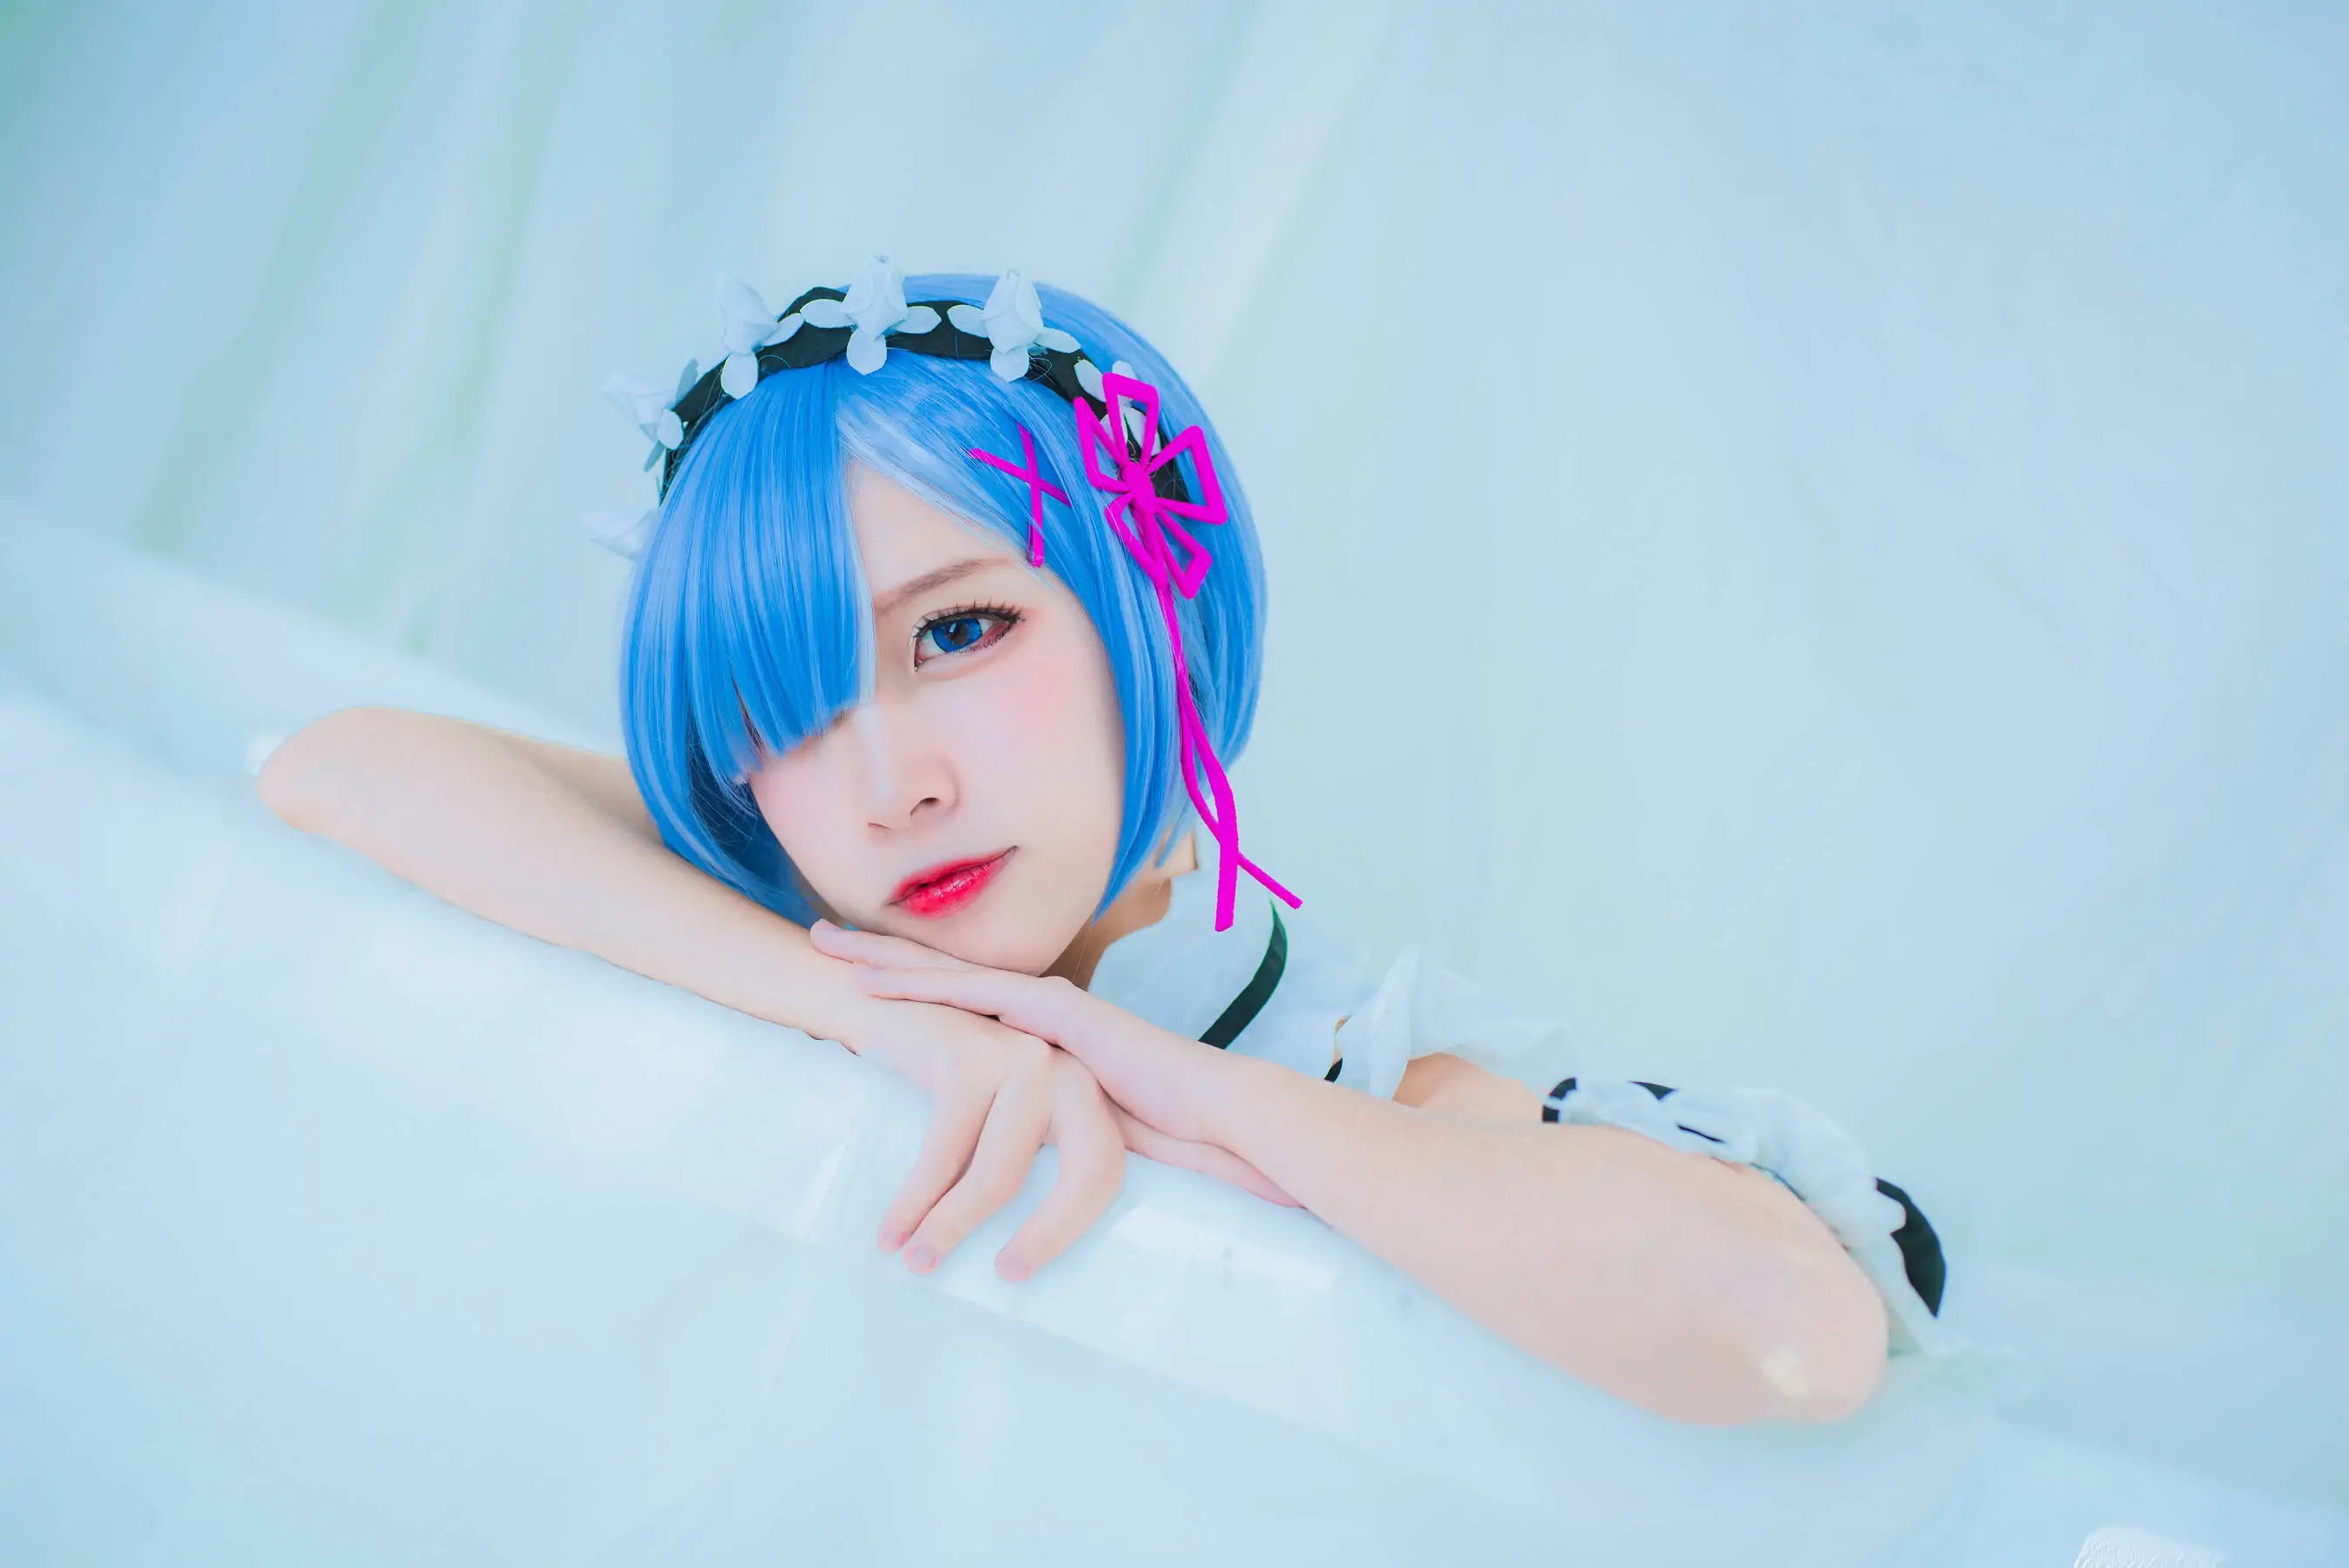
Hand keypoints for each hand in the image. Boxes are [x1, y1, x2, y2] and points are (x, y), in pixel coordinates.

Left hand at [811, 920, 1294, 1205]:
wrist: (1216, 1111)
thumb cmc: (1162, 1126)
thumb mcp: (1079, 1123)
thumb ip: (1040, 1126)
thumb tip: (1003, 1162)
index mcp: (1041, 1028)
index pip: (961, 997)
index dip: (908, 981)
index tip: (855, 972)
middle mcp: (1038, 1006)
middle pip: (942, 973)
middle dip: (879, 954)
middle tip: (817, 938)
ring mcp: (1046, 1005)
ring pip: (947, 973)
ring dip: (885, 959)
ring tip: (827, 948)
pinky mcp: (1055, 1015)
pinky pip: (974, 994)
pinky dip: (922, 985)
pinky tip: (877, 981)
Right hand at [849, 998, 1124, 1282]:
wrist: (885, 1011)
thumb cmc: (943, 1087)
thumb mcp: (1007, 1122)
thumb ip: (1039, 1162)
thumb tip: (1069, 1259)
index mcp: (1085, 1093)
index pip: (1107, 1171)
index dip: (1075, 1226)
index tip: (1023, 1272)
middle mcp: (1067, 1071)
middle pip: (1086, 1172)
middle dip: (1047, 1235)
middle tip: (1005, 1276)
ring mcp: (1022, 1058)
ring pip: (999, 1172)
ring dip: (950, 1226)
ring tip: (915, 1260)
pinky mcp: (970, 1056)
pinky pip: (945, 1152)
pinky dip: (914, 1201)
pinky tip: (892, 1231)